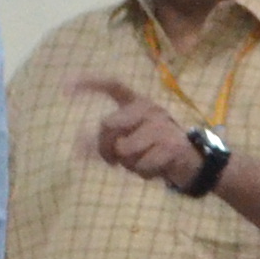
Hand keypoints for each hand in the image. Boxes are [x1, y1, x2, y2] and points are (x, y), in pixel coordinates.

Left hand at [79, 72, 204, 188]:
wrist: (195, 163)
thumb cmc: (157, 150)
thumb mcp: (131, 141)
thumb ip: (108, 140)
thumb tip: (78, 147)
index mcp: (139, 103)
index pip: (113, 86)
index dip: (89, 84)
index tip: (65, 88)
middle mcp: (149, 109)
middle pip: (107, 124)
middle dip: (104, 148)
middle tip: (111, 162)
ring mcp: (161, 126)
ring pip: (124, 150)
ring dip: (129, 165)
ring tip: (144, 163)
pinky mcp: (170, 146)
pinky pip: (141, 166)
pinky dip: (145, 174)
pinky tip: (157, 169)